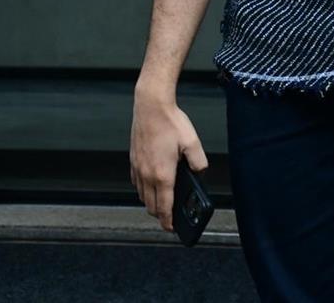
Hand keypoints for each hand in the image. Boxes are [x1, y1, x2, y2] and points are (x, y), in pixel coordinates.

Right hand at [129, 89, 208, 231]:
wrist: (150, 105)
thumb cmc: (170, 122)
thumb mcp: (192, 142)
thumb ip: (199, 162)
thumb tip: (200, 173)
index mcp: (163, 174)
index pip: (164, 207)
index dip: (168, 222)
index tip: (172, 228)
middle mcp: (147, 175)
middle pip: (151, 206)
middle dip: (160, 214)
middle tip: (170, 217)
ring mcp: (138, 168)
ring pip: (142, 196)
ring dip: (151, 203)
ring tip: (162, 202)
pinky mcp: (133, 160)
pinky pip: (136, 183)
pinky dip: (143, 190)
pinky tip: (151, 184)